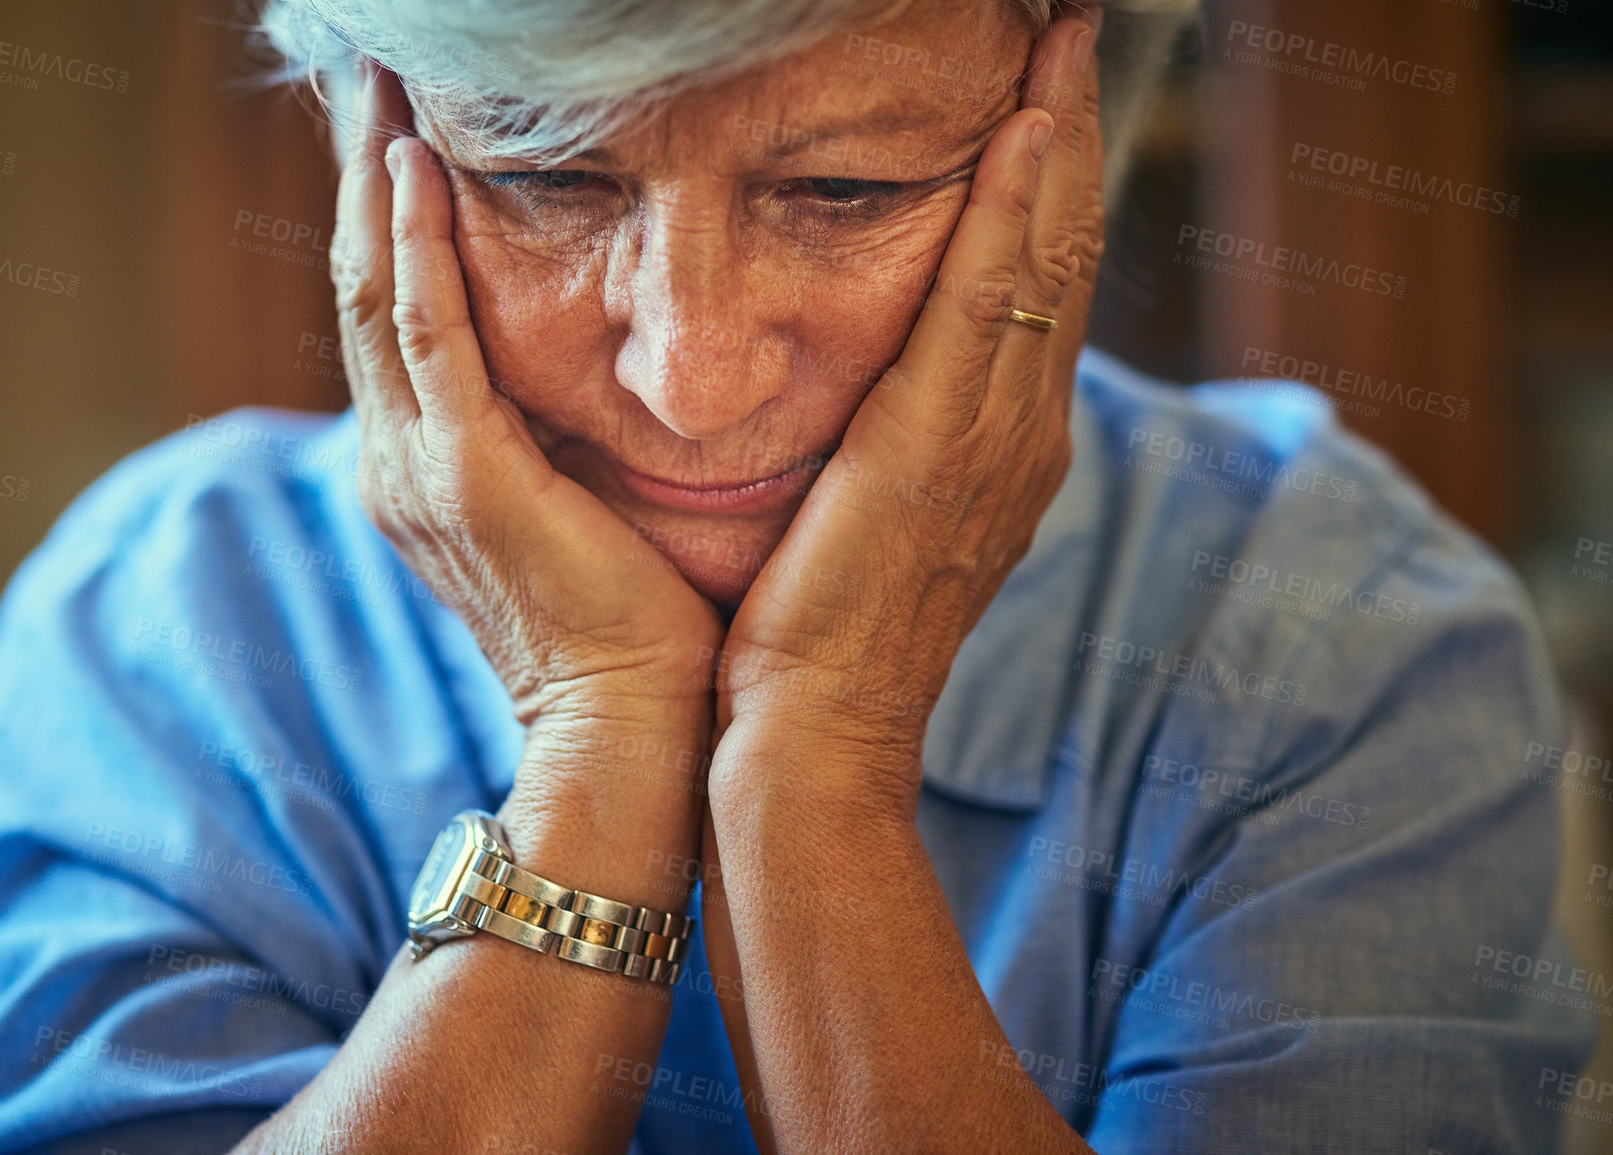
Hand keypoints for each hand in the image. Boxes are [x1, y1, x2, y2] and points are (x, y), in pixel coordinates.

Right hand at [330, 62, 723, 728]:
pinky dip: (415, 246)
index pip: (392, 311)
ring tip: (373, 83)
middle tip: (363, 70)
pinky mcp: (466, 475)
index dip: (384, 213)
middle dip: (360, 170)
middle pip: (363, 282)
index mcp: (426, 468)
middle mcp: (399, 461)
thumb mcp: (576, 506)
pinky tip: (413, 166)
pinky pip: (429, 334)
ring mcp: (419, 469)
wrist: (631, 725)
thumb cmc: (633, 621)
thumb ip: (551, 433)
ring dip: (373, 179)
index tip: (396, 127)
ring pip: (376, 291)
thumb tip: (583, 362)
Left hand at [710, 12, 1104, 809]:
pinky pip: (984, 310)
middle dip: (1068, 134)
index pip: (1036, 283)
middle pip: (1061, 252)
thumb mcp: (869, 516)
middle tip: (1071, 34)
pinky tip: (1021, 132)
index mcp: (1002, 443)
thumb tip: (880, 378)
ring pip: (1040, 262)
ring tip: (1061, 44)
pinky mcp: (936, 452)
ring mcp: (994, 443)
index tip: (1042, 93)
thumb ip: (896, 438)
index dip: (1048, 182)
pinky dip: (1009, 217)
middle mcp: (1022, 432)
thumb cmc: (821, 634)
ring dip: (1054, 145)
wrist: (813, 735)